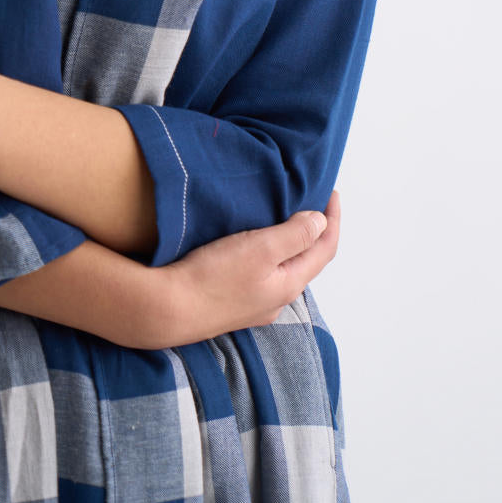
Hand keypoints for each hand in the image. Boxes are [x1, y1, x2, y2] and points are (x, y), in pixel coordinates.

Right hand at [152, 190, 341, 346]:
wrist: (169, 310)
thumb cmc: (214, 277)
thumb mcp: (260, 249)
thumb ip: (294, 235)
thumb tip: (320, 222)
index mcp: (289, 284)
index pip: (324, 249)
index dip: (332, 220)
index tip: (332, 192)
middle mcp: (277, 299)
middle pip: (307, 261)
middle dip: (315, 232)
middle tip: (312, 202)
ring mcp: (255, 304)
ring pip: (284, 269)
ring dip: (291, 244)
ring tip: (284, 218)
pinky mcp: (233, 303)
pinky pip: (263, 275)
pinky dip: (270, 255)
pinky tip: (253, 247)